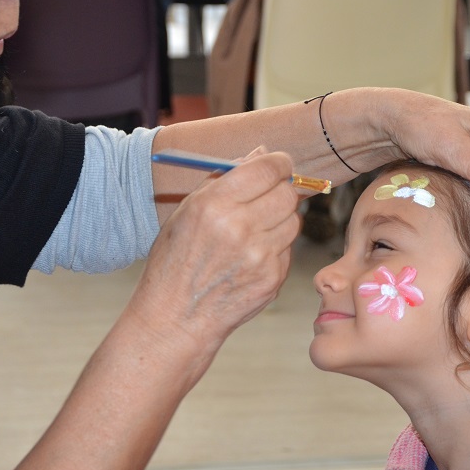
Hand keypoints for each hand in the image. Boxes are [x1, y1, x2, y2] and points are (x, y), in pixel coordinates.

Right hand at [129, 149, 300, 357]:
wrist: (175, 317)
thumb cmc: (176, 260)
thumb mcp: (186, 212)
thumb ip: (224, 179)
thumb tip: (261, 153)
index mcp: (214, 205)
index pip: (268, 169)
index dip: (279, 163)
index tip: (278, 165)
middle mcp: (240, 228)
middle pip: (288, 193)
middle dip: (281, 190)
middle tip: (268, 196)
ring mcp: (259, 256)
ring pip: (293, 221)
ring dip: (280, 220)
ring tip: (255, 230)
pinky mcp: (272, 279)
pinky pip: (288, 250)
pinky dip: (276, 248)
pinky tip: (251, 257)